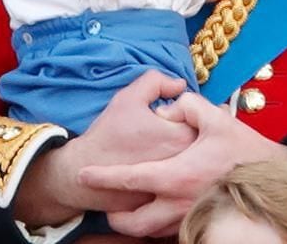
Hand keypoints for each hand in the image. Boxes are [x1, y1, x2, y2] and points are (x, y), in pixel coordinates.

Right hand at [13, 71, 195, 226]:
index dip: (187, 113)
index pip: (202, 118)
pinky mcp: (167, 205)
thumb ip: (157, 82)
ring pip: (194, 165)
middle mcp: (184, 166)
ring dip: (188, 155)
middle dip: (192, 133)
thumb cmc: (108, 133)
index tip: (171, 116)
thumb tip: (179, 84)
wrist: (83, 173)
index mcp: (180, 137)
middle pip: (203, 142)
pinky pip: (182, 184)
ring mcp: (177, 188)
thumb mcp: (130, 97)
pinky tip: (160, 166)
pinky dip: (176, 174)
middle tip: (171, 131)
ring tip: (166, 149)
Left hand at [77, 91, 286, 237]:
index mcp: (177, 175)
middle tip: (107, 205)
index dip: (103, 177)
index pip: (131, 179)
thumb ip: (185, 104)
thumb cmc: (243, 148)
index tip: (83, 174)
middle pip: (133, 223)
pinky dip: (157, 225)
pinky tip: (159, 209)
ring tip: (128, 210)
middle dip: (115, 216)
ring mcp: (190, 219)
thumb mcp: (215, 116)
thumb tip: (167, 107)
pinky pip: (170, 232)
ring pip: (150, 233)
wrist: (274, 177)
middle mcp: (179, 203)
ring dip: (134, 223)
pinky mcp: (202, 226)